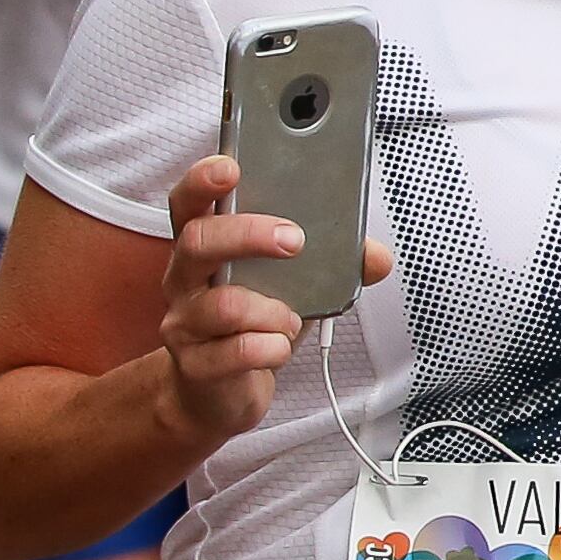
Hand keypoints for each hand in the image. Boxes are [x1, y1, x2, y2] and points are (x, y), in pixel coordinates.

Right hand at [152, 155, 304, 453]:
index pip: (189, 202)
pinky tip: (280, 348)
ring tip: (292, 318)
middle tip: (294, 241)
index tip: (231, 167)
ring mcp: (184, 322)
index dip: (203, 180)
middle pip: (198, 241)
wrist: (222, 392)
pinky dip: (272, 348)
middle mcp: (184, 278)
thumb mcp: (296, 285)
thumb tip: (376, 257)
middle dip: (249, 235)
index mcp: (205, 245)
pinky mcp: (195, 365)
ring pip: (224, 305)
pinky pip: (237, 352)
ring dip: (273, 310)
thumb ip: (333, 264)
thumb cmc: (256, 322)